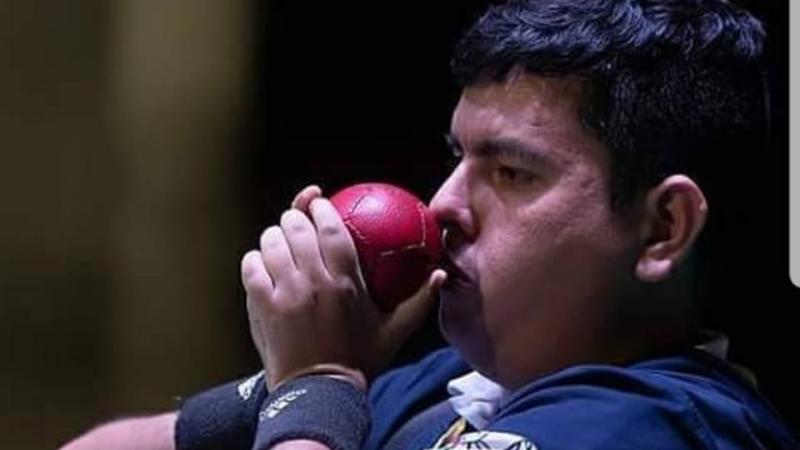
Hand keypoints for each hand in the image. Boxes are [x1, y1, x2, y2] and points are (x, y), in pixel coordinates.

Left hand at [242, 185, 446, 389]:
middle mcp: (313, 281)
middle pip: (296, 227)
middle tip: (297, 221)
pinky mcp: (263, 305)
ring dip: (273, 237)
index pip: (331, 228)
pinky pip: (251, 266)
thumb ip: (420, 301)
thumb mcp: (395, 332)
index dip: (321, 207)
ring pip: (270, 242)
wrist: (320, 393)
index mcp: (346, 282)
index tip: (320, 202)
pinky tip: (260, 264)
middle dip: (294, 217)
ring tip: (278, 241)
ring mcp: (285, 292)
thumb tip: (441, 274)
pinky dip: (254, 260)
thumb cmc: (360, 361)